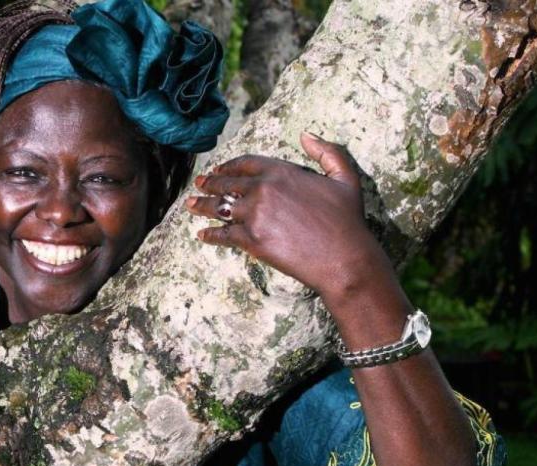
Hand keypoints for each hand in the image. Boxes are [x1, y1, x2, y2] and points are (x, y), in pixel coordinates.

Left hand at [185, 132, 388, 296]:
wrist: (343, 258)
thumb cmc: (347, 220)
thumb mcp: (345, 177)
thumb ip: (327, 152)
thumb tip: (306, 135)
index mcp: (281, 171)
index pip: (245, 163)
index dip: (229, 165)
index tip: (219, 169)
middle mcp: (263, 189)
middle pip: (227, 183)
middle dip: (210, 183)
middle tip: (199, 184)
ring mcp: (254, 215)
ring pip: (219, 207)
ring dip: (201, 206)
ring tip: (190, 205)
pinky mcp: (250, 240)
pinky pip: (222, 235)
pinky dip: (210, 235)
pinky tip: (202, 234)